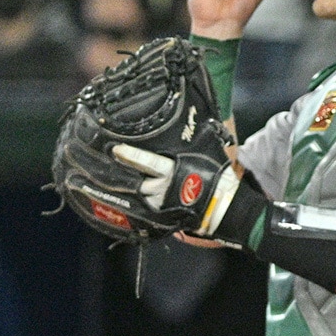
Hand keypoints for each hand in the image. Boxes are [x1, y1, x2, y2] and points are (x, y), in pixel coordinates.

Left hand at [111, 144, 239, 236]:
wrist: (221, 205)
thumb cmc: (216, 177)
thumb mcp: (206, 153)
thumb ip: (193, 141)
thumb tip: (192, 122)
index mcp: (172, 170)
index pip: (148, 161)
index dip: (131, 156)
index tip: (116, 150)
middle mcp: (162, 186)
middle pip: (137, 179)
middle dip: (127, 173)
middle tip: (114, 163)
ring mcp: (159, 201)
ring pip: (139, 192)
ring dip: (133, 186)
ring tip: (123, 179)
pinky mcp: (159, 213)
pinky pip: (144, 204)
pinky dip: (140, 199)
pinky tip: (136, 194)